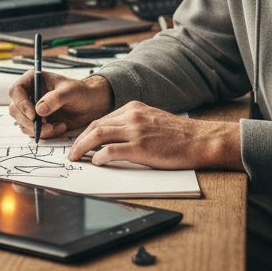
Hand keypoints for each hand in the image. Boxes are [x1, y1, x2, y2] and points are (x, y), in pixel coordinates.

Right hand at [8, 71, 113, 138]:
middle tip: (46, 126)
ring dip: (38, 129)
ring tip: (58, 127)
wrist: (91, 105)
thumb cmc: (81, 92)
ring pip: (22, 123)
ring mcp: (32, 109)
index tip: (33, 115)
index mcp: (33, 80)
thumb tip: (38, 110)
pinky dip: (45, 133)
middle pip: (15, 109)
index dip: (21, 103)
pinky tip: (59, 128)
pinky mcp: (38, 122)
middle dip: (29, 121)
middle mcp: (30, 94)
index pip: (16, 91)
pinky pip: (32, 131)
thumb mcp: (70, 92)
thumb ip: (55, 99)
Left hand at [67, 101, 241, 170]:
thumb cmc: (178, 135)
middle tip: (72, 152)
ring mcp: (136, 130)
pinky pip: (112, 151)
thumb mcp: (152, 120)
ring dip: (83, 147)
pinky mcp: (141, 147)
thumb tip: (112, 139)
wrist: (199, 140)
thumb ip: (132, 124)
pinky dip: (100, 157)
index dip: (87, 132)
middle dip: (79, 140)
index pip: (102, 118)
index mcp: (134, 108)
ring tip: (76, 157)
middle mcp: (132, 116)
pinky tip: (97, 162)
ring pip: (99, 135)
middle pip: (96, 125)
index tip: (80, 142)